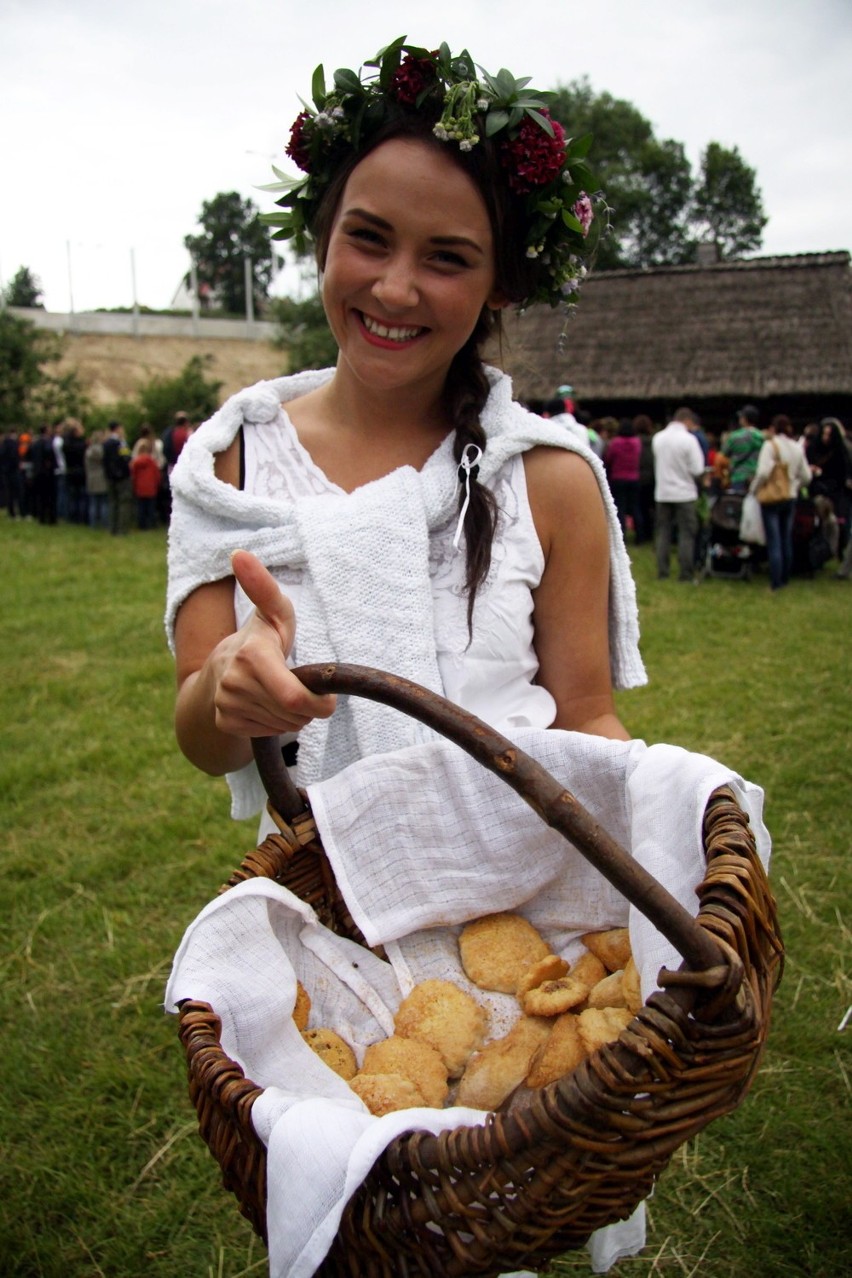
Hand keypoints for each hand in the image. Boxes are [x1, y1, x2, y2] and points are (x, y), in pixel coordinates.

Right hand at [210, 549, 335, 738]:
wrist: (217, 672)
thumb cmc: (259, 640)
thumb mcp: (272, 613)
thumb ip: (264, 588)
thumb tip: (240, 553)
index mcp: (251, 654)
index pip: (294, 698)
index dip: (318, 704)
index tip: (327, 700)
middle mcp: (234, 682)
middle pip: (293, 714)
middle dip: (307, 708)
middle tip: (300, 688)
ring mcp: (227, 705)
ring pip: (282, 726)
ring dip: (292, 716)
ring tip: (280, 693)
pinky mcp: (225, 723)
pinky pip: (266, 732)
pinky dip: (274, 724)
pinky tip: (264, 705)